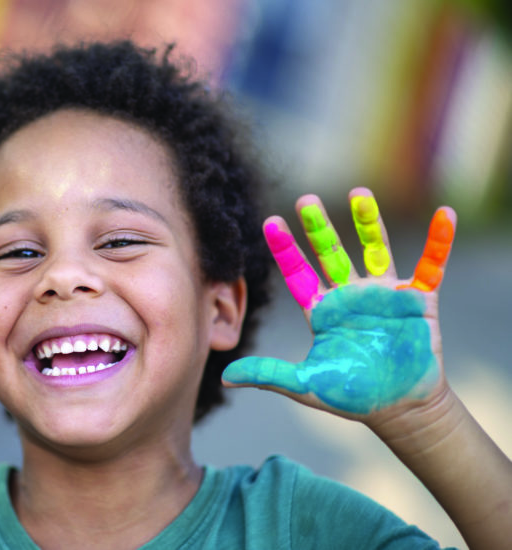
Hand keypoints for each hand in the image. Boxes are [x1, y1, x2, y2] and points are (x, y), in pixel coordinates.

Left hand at [222, 188, 454, 421]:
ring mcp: (384, 295)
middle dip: (319, 228)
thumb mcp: (304, 385)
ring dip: (368, 222)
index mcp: (322, 311)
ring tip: (358, 193)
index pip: (298, 274)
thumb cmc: (351, 395)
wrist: (400, 410)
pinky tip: (444, 215)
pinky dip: (438, 242)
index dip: (285, 249)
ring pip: (375, 250)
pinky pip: (431, 266)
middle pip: (332, 253)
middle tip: (305, 199)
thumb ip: (267, 374)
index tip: (269, 222)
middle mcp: (350, 295)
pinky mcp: (418, 301)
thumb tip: (223, 377)